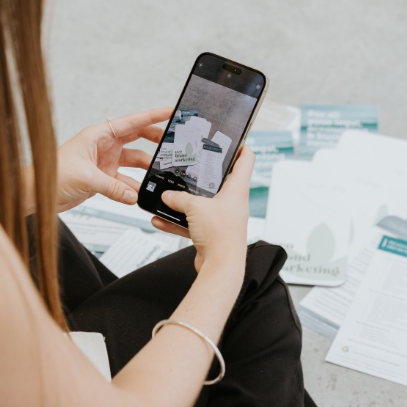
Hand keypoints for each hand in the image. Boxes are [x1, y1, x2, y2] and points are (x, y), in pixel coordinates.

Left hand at [51, 108, 172, 212]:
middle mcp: (103, 146)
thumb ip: (112, 187)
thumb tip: (133, 195)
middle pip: (137, 139)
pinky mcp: (103, 178)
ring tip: (159, 175)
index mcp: (98, 135)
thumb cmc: (51, 175)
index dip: (152, 116)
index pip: (132, 122)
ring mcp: (104, 162)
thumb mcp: (85, 178)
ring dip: (145, 170)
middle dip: (155, 141)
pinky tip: (139, 195)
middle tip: (173, 144)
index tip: (170, 112)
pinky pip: (125, 181)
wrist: (37, 193)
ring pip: (134, 162)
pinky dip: (133, 188)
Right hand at [150, 146, 254, 271]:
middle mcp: (232, 203)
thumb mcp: (195, 208)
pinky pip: (192, 223)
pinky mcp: (212, 233)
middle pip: (221, 181)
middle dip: (204, 173)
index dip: (241, 147)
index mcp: (237, 190)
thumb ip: (179, 198)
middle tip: (191, 164)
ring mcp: (222, 218)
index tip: (231, 139)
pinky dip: (177, 221)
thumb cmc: (221, 236)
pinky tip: (160, 219)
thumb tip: (168, 195)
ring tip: (168, 195)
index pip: (246, 160)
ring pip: (203, 203)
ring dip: (184, 201)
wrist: (220, 267)